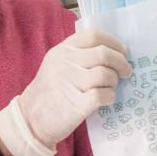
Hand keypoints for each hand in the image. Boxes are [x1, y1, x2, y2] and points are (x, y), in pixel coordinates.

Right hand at [0, 29, 130, 155]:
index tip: (123, 51)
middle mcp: (65, 63)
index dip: (113, 42)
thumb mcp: (55, 64)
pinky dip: (110, 97)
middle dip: (121, 62)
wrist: (30, 120)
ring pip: (106, 74)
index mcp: (62, 51)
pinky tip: (107, 99)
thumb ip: (78, 55)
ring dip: (114, 81)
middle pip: (104, 54)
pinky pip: (103, 95)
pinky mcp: (76, 104)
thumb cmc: (48, 92)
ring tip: (111, 87)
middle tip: (126, 71)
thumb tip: (114, 53)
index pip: (93, 35)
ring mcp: (70, 83)